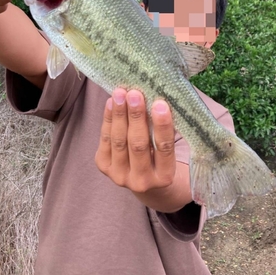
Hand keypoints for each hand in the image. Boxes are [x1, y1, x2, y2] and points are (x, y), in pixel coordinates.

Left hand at [96, 88, 191, 211]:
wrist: (144, 180)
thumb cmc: (161, 157)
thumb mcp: (171, 150)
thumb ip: (166, 130)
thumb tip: (159, 98)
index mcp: (165, 177)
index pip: (164, 148)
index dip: (162, 126)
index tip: (160, 104)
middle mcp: (142, 181)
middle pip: (138, 144)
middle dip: (136, 117)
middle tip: (135, 94)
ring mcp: (120, 176)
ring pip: (119, 141)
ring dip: (119, 114)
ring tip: (120, 93)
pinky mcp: (104, 167)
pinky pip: (105, 139)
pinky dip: (108, 119)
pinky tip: (111, 102)